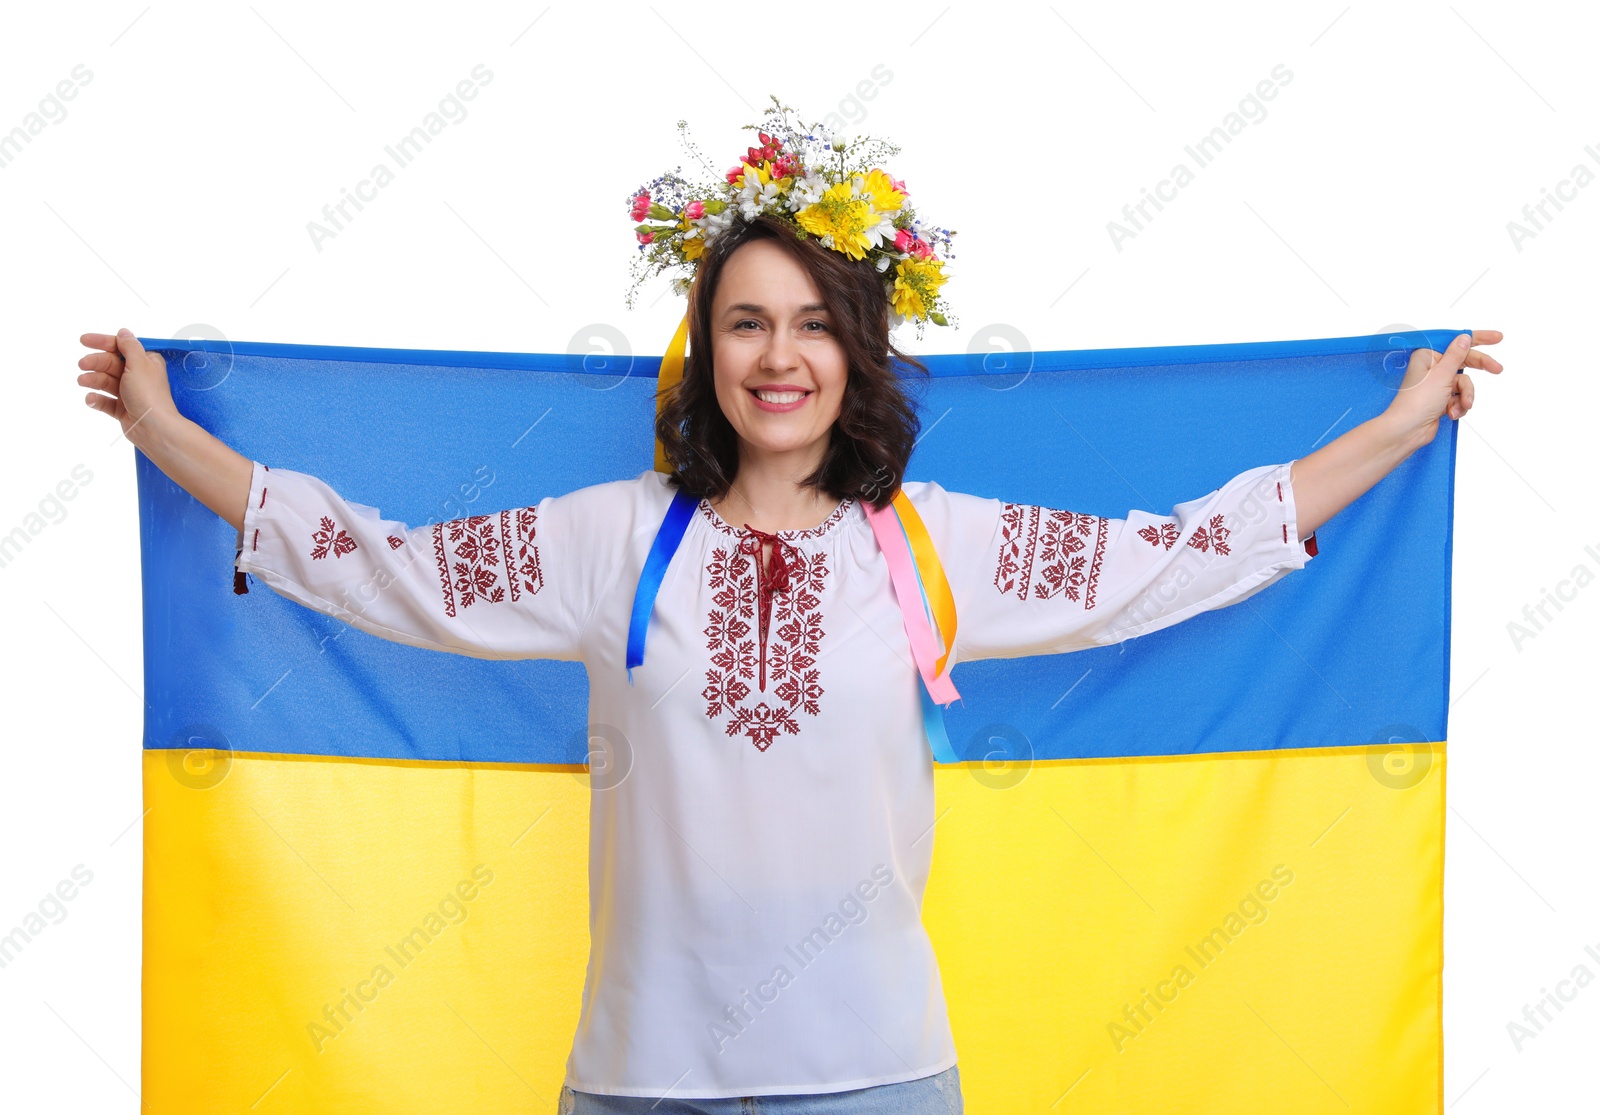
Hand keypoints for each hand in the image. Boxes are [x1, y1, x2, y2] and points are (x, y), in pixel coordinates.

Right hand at [78, 328, 177, 443]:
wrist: (153, 429)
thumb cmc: (149, 395)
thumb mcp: (139, 364)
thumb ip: (129, 346)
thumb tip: (123, 332)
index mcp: (146, 362)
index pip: (121, 348)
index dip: (103, 343)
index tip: (84, 340)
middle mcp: (138, 376)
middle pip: (110, 364)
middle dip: (95, 363)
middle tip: (82, 364)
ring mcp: (130, 394)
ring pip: (106, 382)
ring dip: (93, 380)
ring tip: (83, 381)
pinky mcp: (123, 409)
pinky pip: (105, 402)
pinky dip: (97, 400)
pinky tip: (91, 399)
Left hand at [1385, 329, 1503, 444]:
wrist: (1409, 430)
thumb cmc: (1418, 402)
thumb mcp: (1442, 374)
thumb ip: (1456, 355)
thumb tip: (1465, 338)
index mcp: (1427, 356)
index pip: (1456, 342)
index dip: (1477, 338)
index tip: (1497, 337)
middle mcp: (1432, 368)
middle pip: (1464, 361)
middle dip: (1480, 368)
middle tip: (1498, 369)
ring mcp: (1437, 384)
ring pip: (1464, 383)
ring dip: (1466, 395)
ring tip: (1462, 405)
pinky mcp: (1440, 399)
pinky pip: (1460, 397)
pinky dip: (1459, 405)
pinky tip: (1452, 413)